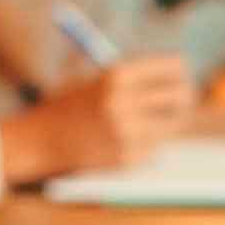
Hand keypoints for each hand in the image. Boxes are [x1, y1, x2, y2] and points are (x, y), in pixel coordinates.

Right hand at [0, 52, 194, 184]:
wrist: (40, 141)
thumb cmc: (71, 106)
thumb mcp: (100, 80)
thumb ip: (139, 78)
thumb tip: (183, 78)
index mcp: (117, 74)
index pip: (174, 66)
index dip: (180, 72)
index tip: (180, 78)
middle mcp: (124, 101)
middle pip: (181, 96)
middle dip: (184, 99)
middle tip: (180, 102)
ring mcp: (126, 132)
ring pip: (172, 126)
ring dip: (163, 124)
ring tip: (136, 123)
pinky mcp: (126, 157)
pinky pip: (155, 148)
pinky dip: (146, 144)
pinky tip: (120, 142)